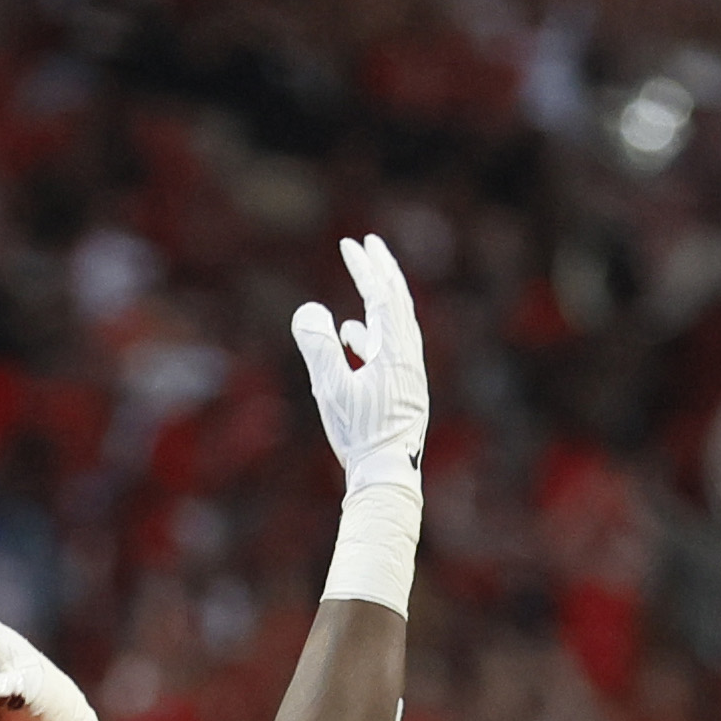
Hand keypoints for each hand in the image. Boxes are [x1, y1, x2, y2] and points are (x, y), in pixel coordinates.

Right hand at [288, 234, 428, 492]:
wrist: (388, 476)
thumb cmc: (360, 436)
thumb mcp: (331, 390)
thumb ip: (318, 348)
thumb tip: (310, 310)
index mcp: (395, 351)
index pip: (380, 296)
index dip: (364, 267)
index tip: (350, 244)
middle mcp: (408, 357)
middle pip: (398, 301)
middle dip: (383, 270)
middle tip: (370, 245)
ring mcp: (409, 373)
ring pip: (397, 324)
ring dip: (380, 301)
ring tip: (364, 287)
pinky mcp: (404, 390)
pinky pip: (392, 348)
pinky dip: (373, 334)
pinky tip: (353, 339)